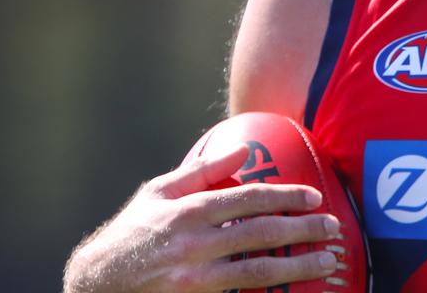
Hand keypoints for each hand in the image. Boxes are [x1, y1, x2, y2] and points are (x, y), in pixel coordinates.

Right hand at [64, 143, 341, 291]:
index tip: (315, 197)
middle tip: (334, 228)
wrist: (92, 288)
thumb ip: (202, 171)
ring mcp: (194, 281)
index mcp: (188, 211)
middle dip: (304, 230)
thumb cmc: (129, 234)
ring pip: (258, 272)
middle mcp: (194, 245)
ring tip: (328, 261)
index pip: (249, 199)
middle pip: (262, 234)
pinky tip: (295, 292)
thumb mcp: (157, 193)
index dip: (287, 196)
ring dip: (299, 266)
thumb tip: (242, 148)